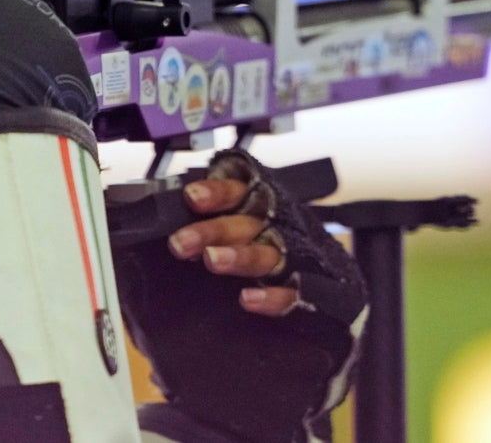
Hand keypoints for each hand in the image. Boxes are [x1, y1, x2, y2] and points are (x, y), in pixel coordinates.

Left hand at [164, 162, 300, 316]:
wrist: (327, 281)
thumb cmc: (265, 245)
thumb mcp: (241, 222)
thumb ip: (211, 220)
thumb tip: (163, 219)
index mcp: (257, 207)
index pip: (236, 191)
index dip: (215, 193)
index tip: (191, 197)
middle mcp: (273, 228)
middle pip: (242, 224)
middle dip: (211, 231)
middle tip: (180, 242)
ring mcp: (291, 258)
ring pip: (263, 254)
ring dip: (238, 256)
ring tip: (212, 261)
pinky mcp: (306, 289)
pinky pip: (291, 293)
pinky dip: (271, 297)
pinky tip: (248, 299)